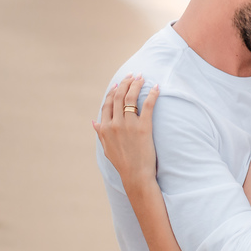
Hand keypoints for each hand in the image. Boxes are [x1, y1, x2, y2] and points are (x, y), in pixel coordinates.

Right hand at [93, 74, 159, 188]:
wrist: (135, 174)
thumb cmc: (122, 163)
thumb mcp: (106, 148)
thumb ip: (100, 133)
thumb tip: (93, 122)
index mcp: (105, 127)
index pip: (108, 103)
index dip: (113, 91)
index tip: (118, 83)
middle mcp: (115, 124)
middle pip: (119, 97)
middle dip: (126, 83)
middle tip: (133, 75)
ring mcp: (129, 125)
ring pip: (131, 98)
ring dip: (136, 85)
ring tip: (142, 78)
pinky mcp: (144, 127)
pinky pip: (148, 106)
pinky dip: (152, 94)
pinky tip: (156, 88)